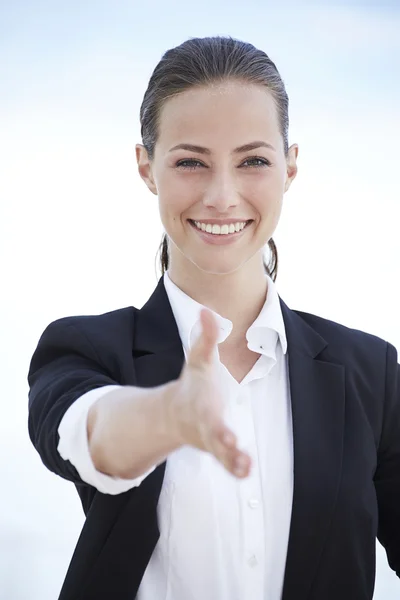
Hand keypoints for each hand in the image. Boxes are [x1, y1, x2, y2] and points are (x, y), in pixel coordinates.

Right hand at [170, 308, 250, 477]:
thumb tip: (206, 309)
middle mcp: (205, 427)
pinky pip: (227, 460)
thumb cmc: (193, 384)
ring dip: (232, 461)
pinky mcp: (219, 449)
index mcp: (201, 406)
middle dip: (223, 446)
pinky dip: (235, 466)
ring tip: (246, 468)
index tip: (229, 436)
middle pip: (214, 438)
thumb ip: (205, 336)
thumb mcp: (199, 359)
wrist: (175, 412)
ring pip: (221, 454)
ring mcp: (211, 442)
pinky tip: (247, 471)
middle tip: (235, 453)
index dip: (219, 426)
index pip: (210, 416)